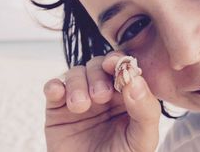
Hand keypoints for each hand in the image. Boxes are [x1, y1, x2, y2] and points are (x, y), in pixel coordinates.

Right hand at [43, 53, 160, 151]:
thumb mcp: (142, 138)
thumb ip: (145, 109)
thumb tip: (135, 80)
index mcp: (127, 94)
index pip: (124, 68)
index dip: (119, 61)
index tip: (115, 65)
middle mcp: (104, 92)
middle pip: (99, 65)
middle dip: (98, 76)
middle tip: (101, 96)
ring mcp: (80, 97)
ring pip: (76, 73)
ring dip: (77, 83)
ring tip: (80, 106)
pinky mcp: (58, 108)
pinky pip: (53, 87)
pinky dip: (54, 85)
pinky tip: (57, 93)